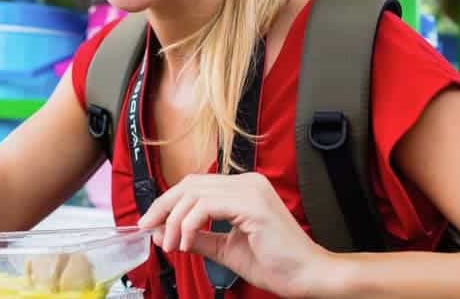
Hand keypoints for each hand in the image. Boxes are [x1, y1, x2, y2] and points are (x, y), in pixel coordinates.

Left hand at [137, 172, 330, 298]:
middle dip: (164, 206)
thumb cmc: (277, 265)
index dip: (168, 202)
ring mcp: (251, 190)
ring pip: (194, 193)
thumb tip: (165, 233)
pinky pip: (206, 205)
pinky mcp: (252, 204)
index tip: (152, 223)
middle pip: (190, 184)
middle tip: (149, 228)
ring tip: (172, 244)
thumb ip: (198, 238)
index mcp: (243, 188)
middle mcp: (247, 182)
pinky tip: (187, 241)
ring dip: (175, 220)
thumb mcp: (226, 249)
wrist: (310, 277)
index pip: (195, 185)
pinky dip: (190, 223)